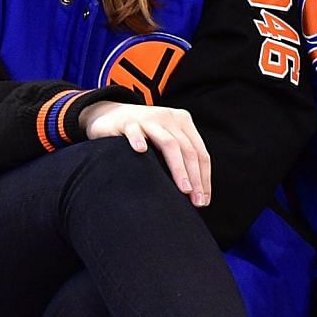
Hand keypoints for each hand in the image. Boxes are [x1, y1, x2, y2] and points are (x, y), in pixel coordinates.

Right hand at [79, 101, 210, 206]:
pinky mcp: (126, 122)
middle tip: (196, 201)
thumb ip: (180, 158)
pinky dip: (138, 140)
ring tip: (183, 189)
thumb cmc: (144, 136)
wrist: (112, 115)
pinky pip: (134, 131)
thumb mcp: (166, 142)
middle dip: (195, 177)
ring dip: (178, 168)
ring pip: (168, 143)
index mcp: (182, 122)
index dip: (204, 177)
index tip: (203, 200)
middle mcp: (169, 118)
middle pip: (187, 150)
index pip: (200, 152)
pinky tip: (141, 151)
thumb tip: (196, 193)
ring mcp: (148, 119)